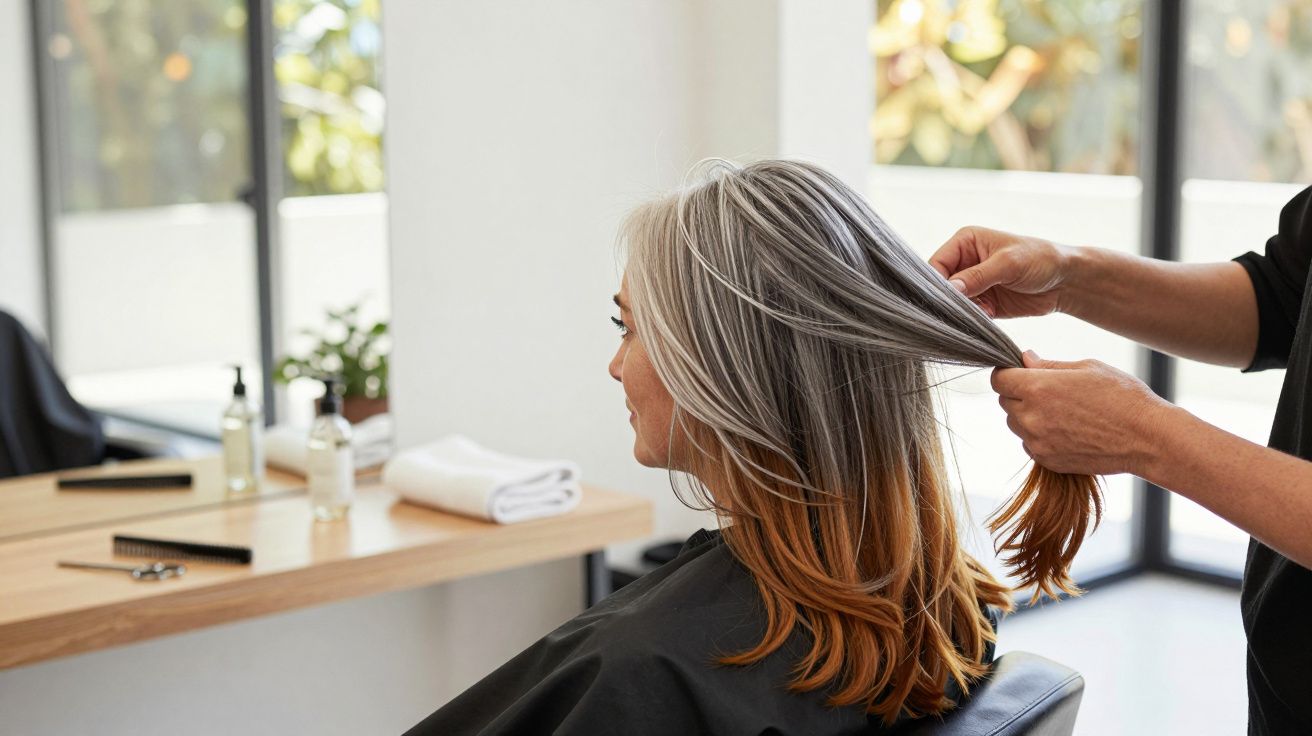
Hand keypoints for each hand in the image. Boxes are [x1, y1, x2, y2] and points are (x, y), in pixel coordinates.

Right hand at [929, 226, 1072, 318]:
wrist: (1066, 281)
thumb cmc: (1040, 259)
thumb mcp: (1007, 264)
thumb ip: (977, 277)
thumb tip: (949, 290)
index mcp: (965, 242)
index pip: (937, 263)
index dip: (935, 282)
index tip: (941, 299)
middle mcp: (965, 262)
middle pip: (941, 285)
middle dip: (947, 299)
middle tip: (959, 309)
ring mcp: (973, 283)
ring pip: (952, 302)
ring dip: (961, 311)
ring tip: (980, 311)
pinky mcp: (982, 302)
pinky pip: (967, 314)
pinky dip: (972, 319)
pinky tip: (987, 316)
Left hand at [991, 351, 1175, 475]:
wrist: (1147, 438)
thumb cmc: (1122, 396)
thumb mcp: (1087, 368)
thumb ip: (1049, 365)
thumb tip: (1025, 359)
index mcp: (1038, 388)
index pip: (998, 379)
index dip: (1007, 373)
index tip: (1019, 372)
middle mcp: (1032, 417)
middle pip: (1004, 401)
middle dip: (1019, 393)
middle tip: (1048, 390)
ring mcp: (1038, 442)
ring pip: (1016, 424)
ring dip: (1028, 415)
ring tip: (1062, 411)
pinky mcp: (1047, 460)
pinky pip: (1030, 444)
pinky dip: (1040, 436)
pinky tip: (1067, 429)